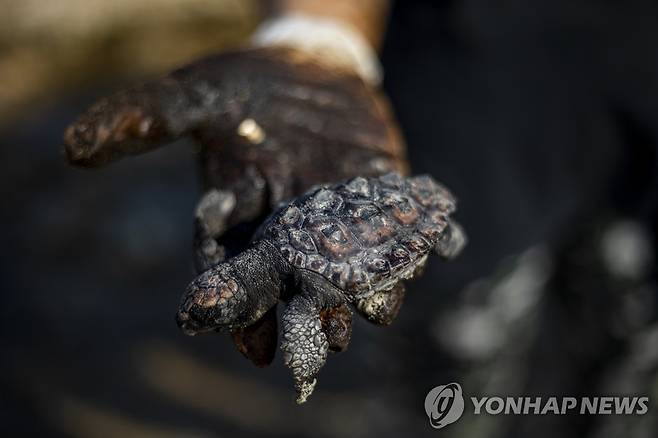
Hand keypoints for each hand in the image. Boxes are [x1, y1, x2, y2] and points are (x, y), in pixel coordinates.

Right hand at [63, 45, 407, 367]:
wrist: (312, 68)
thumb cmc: (246, 89)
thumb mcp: (194, 96)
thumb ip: (143, 120)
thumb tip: (72, 149)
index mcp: (241, 215)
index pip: (228, 261)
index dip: (221, 290)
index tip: (211, 318)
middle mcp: (290, 227)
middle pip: (289, 279)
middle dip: (290, 310)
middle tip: (295, 346)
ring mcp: (343, 216)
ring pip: (347, 266)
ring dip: (353, 293)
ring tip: (360, 319)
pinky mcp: (385, 196)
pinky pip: (397, 231)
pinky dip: (406, 251)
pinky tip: (413, 268)